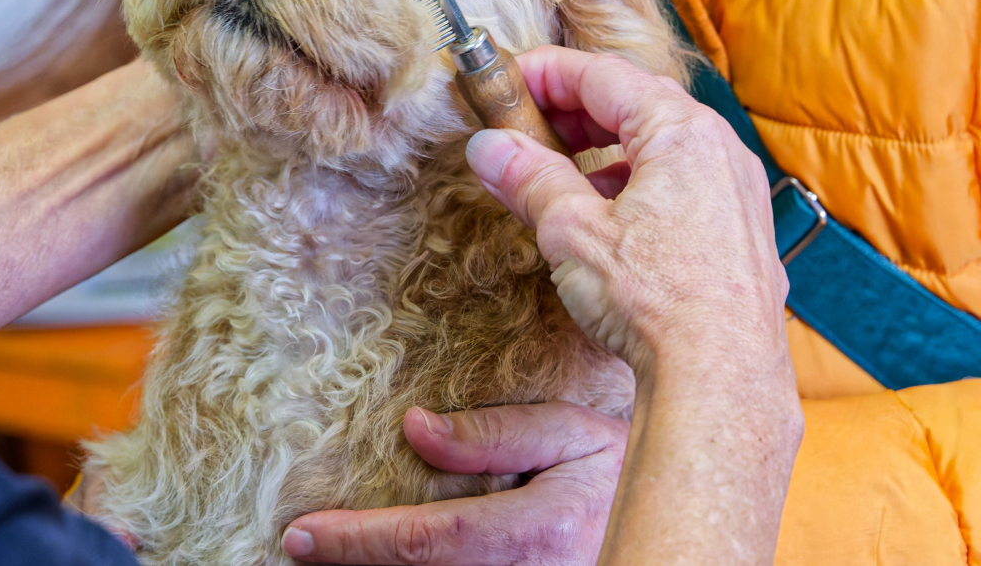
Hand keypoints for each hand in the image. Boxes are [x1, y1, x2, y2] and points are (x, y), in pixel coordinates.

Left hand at [281, 402, 626, 565]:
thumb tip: (415, 428)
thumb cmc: (625, 467)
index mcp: (537, 531)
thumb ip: (495, 433)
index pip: (427, 541)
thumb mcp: (572, 432)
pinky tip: (388, 561)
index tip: (302, 535)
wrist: (680, 519)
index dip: (358, 543)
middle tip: (300, 550)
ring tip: (334, 554)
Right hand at [464, 47, 801, 565]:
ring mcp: (737, 193)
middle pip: (635, 106)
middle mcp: (720, 150)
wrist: (720, 378)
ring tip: (555, 176)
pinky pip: (682, 187)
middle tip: (521, 126)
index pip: (602, 76)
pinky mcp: (740, 235)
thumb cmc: (654, 300)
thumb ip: (528, 177)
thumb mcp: (572, 230)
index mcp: (681, 131)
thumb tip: (488, 147)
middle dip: (571, 113)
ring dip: (602, 153)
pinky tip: (604, 219)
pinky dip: (636, 186)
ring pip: (660, 149)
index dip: (545, 73)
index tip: (504, 82)